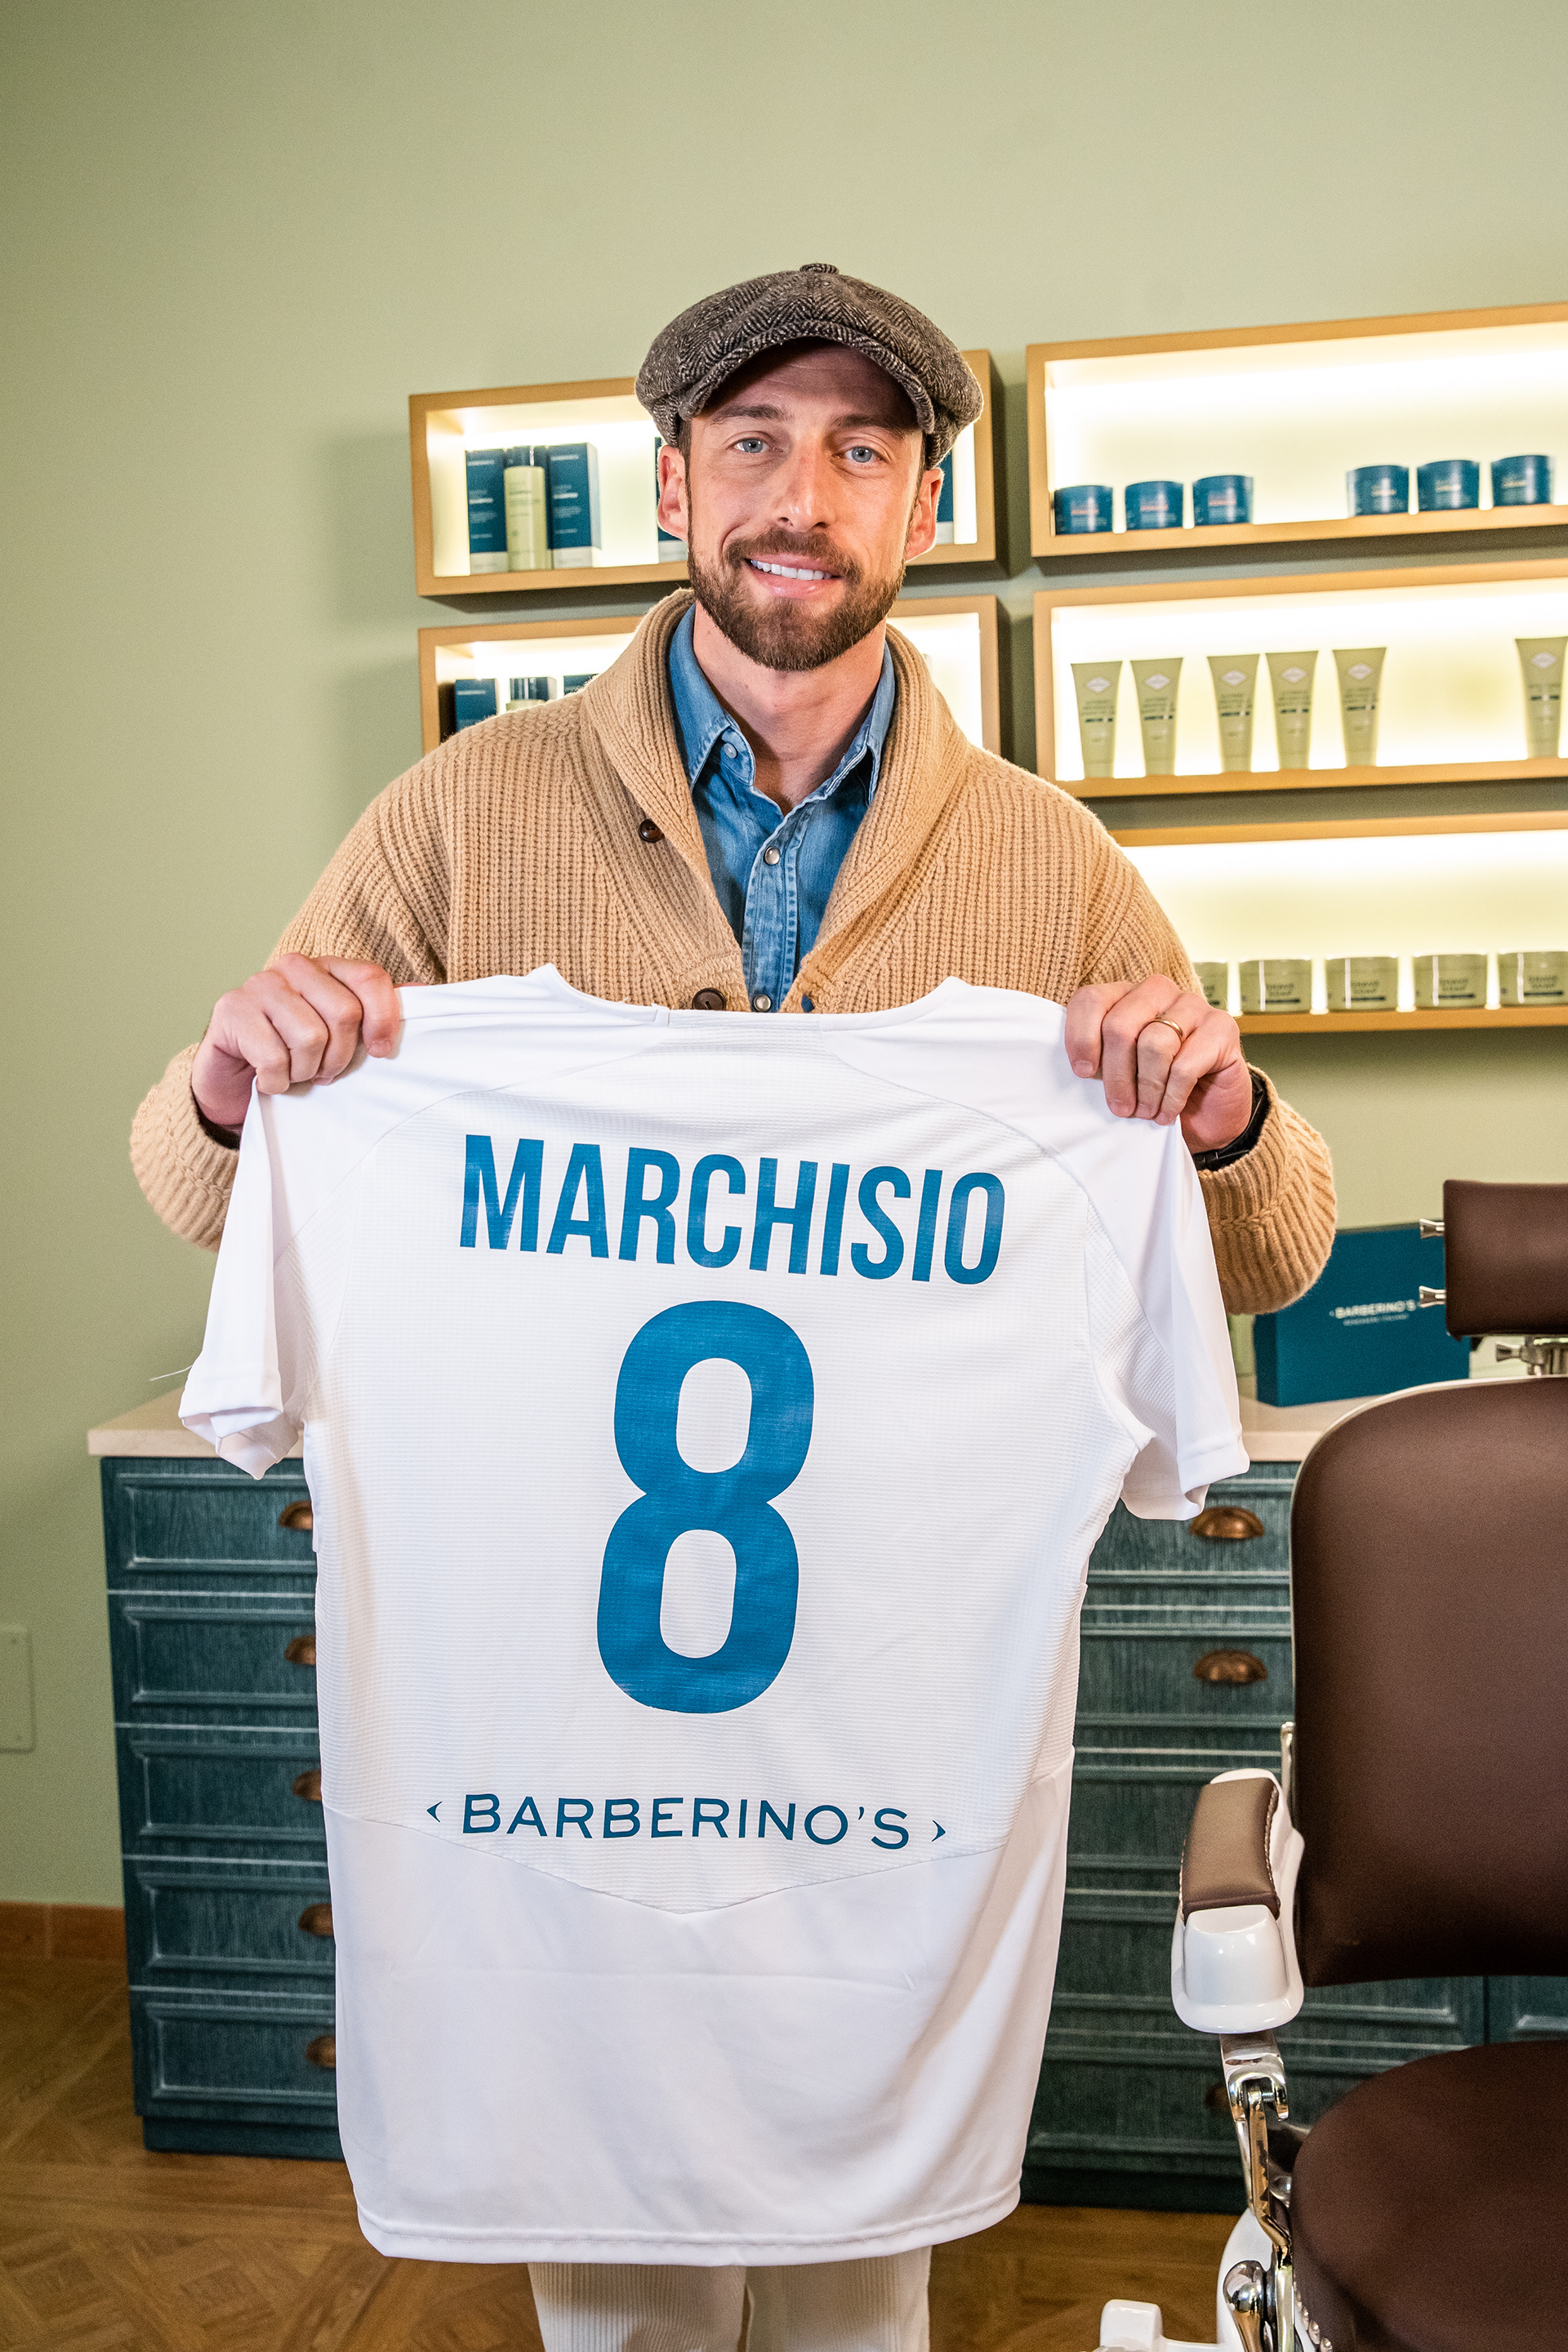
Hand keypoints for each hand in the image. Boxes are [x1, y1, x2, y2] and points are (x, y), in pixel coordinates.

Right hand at [190, 954, 402, 1132]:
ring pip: (310, 1037)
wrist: (232, 1081)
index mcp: (327, 969)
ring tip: (295, 1073)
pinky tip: (268, 1079)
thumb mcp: (340, 1037)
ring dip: (305, 1071)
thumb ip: (375, 1014)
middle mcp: (294, 968)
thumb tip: (421, 992)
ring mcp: (259, 985)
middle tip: (323, 1071)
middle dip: (339, 1056)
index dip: (384, 1018)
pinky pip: (272, 1057)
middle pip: (344, 1012)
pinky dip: (276, 1081)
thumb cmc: (293, 1056)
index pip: (370, 978)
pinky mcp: (231, 1010)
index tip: (382, 1052)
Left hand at [1065, 978, 1253, 1154]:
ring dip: (1146, 1088)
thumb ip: (1098, 1062)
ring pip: (1154, 1043)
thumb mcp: (1118, 1074)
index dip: (1081, 1036)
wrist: (1207, 1113)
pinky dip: (1171, 1095)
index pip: (1091, 999)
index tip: (1083, 1072)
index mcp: (1125, 996)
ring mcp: (1192, 1005)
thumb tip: (1082, 1069)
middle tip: (1119, 1107)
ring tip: (1145, 1112)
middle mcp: (1157, 992)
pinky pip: (1185, 1064)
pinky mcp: (1222, 1026)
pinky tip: (1167, 1112)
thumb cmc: (1155, 1089)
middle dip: (1116, 1074)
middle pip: (1120, 1025)